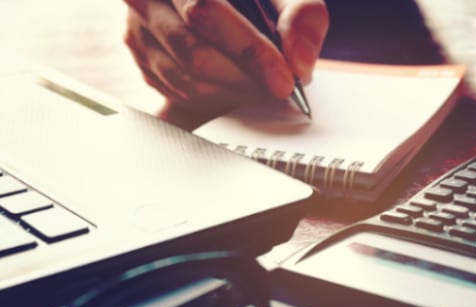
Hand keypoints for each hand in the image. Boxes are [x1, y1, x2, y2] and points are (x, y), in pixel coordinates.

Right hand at [123, 0, 327, 116]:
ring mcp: (138, 24)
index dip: (250, 51)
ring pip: (186, 78)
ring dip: (234, 91)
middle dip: (246, 79)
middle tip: (281, 89)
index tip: (284, 79)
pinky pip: (179, 89)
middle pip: (195, 53)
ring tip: (265, 85)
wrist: (222, 0)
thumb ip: (303, 15)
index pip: (206, 11)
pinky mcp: (139, 52)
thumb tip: (300, 61)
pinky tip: (240, 83)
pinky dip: (217, 95)